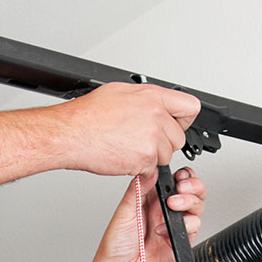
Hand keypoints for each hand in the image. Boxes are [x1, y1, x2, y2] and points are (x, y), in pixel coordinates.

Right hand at [57, 83, 200, 176]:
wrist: (71, 133)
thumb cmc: (87, 115)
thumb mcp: (120, 92)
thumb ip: (146, 99)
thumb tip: (155, 104)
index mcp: (153, 97)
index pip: (190, 107)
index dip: (182, 119)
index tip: (175, 124)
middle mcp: (156, 115)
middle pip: (179, 137)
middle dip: (164, 143)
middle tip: (141, 140)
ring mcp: (152, 138)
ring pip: (166, 156)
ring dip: (151, 157)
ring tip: (128, 146)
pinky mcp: (145, 158)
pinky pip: (152, 169)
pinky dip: (139, 168)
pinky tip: (123, 155)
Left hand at [92, 167, 206, 261]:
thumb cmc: (116, 247)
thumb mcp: (124, 212)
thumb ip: (139, 190)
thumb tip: (151, 170)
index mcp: (149, 200)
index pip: (173, 181)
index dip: (181, 175)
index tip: (178, 175)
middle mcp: (163, 211)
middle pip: (191, 191)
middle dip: (193, 185)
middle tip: (182, 187)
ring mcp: (173, 226)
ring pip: (197, 206)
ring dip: (190, 201)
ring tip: (174, 205)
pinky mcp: (180, 241)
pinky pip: (194, 226)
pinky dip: (187, 223)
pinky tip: (169, 229)